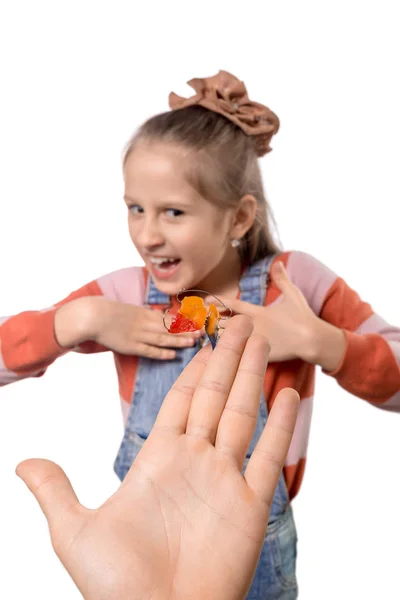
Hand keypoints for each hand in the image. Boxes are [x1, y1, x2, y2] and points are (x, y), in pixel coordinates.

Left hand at [16, 316, 298, 599]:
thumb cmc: (116, 587)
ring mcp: (225, 480)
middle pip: (214, 396)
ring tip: (260, 341)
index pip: (181, 402)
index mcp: (159, 461)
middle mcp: (195, 462)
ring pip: (242, 414)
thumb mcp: (75, 532)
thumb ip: (55, 491)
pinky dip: (280, 425)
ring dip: (251, 376)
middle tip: (239, 323)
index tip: (203, 343)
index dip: (193, 370)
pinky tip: (286, 393)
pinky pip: (269, 456)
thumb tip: (23, 463)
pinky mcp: (251, 505)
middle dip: (227, 358)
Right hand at [55, 297, 199, 359]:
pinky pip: (149, 350)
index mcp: (145, 313)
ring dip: (179, 340)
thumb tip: (159, 318)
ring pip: (163, 338)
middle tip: (203, 331)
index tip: (198, 321)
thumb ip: (145, 315)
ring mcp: (138, 335)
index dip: (185, 320)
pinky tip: (173, 355)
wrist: (93, 316)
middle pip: (170, 327)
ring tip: (193, 342)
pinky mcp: (130, 346)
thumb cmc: (110, 312)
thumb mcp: (131, 310)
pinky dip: (161, 353)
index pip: (169, 317)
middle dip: (187, 329)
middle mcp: (145, 323)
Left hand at [211, 261, 319, 362]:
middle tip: (198, 322)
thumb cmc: (303, 317)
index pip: (233, 305)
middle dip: (210, 323)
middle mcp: (254, 327)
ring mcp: (256, 343)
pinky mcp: (260, 357)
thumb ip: (281, 278)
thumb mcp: (293, 294)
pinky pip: (239, 358)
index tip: (205, 300)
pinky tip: (216, 359)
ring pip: (228, 343)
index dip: (217, 302)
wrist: (314, 340)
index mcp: (258, 312)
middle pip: (224, 325)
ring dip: (216, 340)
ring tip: (203, 339)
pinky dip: (228, 357)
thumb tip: (277, 262)